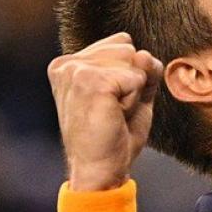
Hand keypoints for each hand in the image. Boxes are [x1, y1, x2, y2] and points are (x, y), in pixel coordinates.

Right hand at [48, 32, 163, 190]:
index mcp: (70, 63)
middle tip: (114, 110)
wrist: (101, 168)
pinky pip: (136, 77)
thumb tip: (142, 54)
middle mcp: (68, 63)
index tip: (112, 102)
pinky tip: (115, 115)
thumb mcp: (135, 94)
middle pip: (129, 49)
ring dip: (134, 91)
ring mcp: (76, 70)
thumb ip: (143, 68)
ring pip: (134, 61)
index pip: (122, 43)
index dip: (130, 75)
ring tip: (113, 113)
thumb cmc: (115, 135)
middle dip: (133, 82)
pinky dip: (134, 100)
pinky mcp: (90, 81)